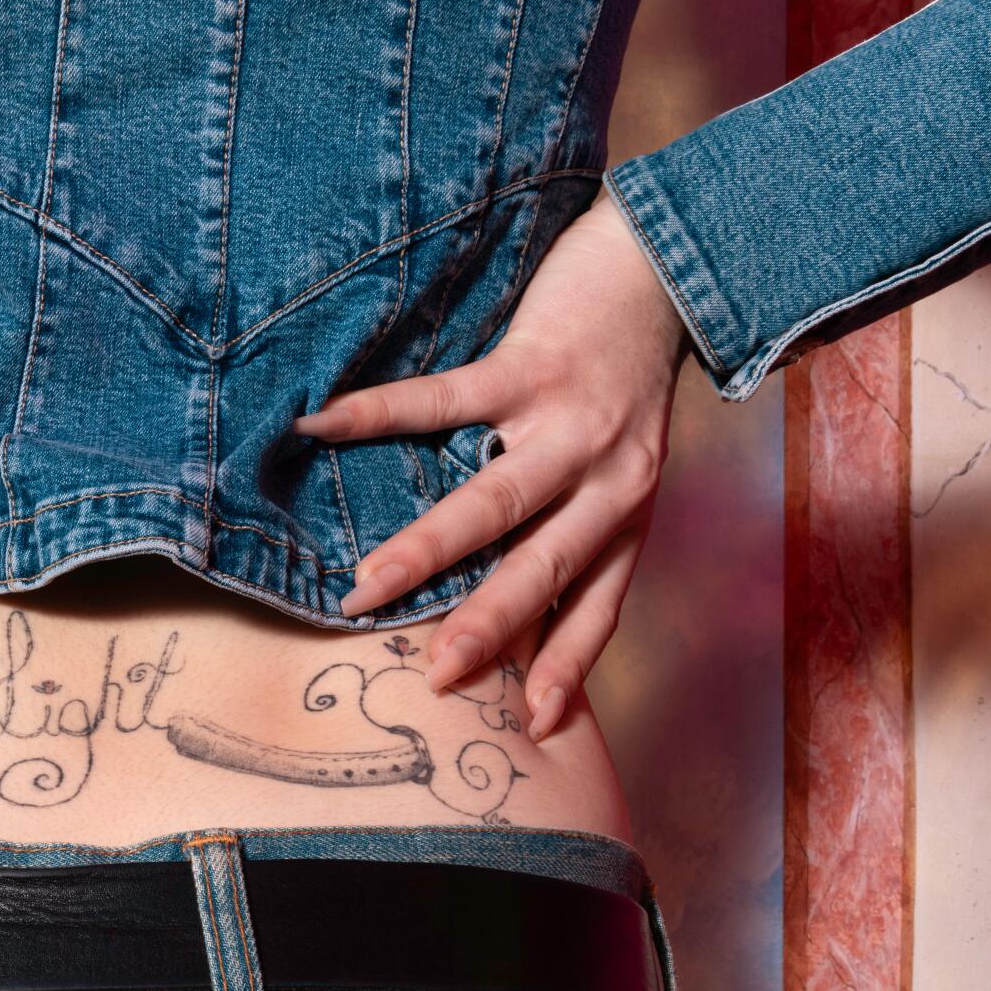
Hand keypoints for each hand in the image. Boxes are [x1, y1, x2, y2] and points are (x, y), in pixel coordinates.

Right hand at [294, 188, 692, 741]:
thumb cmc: (624, 377)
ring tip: (367, 588)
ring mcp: (570, 421)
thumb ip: (577, 528)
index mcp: (627, 513)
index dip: (568, 666)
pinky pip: (444, 399)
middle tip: (436, 676)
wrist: (667, 265)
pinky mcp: (532, 363)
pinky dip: (378, 415)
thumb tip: (508, 600)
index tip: (534, 726)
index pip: (597, 605)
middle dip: (487, 627)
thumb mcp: (622, 465)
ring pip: (495, 502)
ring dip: (428, 550)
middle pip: (543, 567)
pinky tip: (323, 427)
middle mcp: (609, 479)